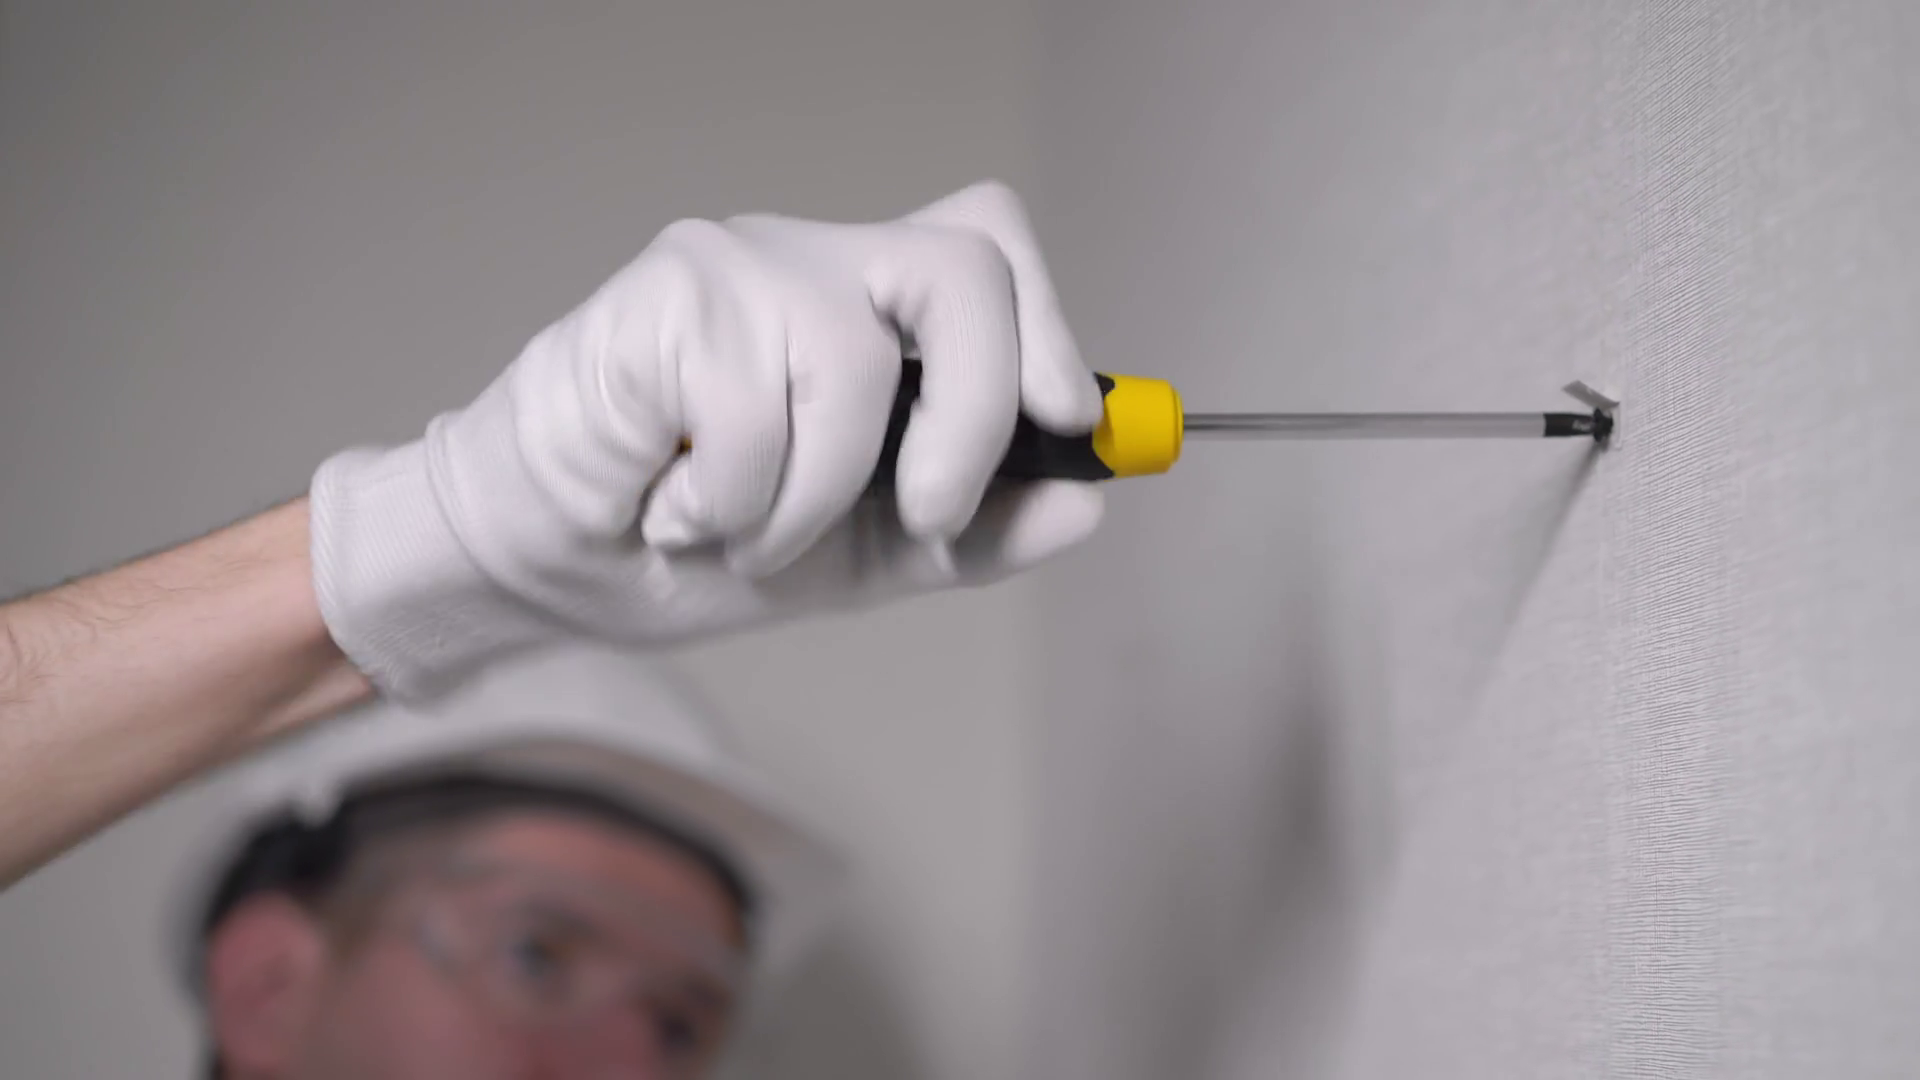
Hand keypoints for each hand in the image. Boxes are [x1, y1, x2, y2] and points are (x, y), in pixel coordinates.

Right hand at [310, 181, 1105, 698]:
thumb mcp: (857, 559)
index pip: (987, 246)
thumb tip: (1087, 506)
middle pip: (962, 263)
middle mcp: (816, 265)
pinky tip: (671, 503)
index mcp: (871, 313)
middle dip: (974, 410)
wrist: (544, 567)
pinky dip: (728, 499)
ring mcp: (741, 266)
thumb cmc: (692, 543)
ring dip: (806, 500)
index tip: (1070, 426)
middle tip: (925, 511)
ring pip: (853, 362)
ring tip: (737, 527)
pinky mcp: (665, 292)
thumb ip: (969, 533)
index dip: (1050, 325)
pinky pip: (753, 407)